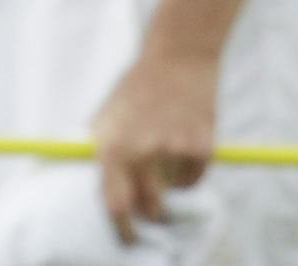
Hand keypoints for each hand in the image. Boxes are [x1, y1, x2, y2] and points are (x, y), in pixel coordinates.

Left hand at [89, 48, 218, 244]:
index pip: (116, 205)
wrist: (176, 59)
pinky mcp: (203, 148)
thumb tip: (94, 191)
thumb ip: (100, 154)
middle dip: (150, 211)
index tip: (127, 238)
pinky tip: (181, 143)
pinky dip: (188, 172)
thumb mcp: (105, 118)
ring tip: (163, 152)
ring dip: (168, 185)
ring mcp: (175, 150)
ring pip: (173, 193)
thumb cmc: (134, 91)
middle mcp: (144, 152)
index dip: (123, 229)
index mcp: (113, 146)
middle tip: (150, 202)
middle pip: (150, 209)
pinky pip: (194, 180)